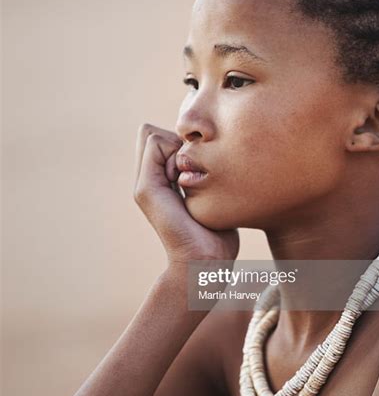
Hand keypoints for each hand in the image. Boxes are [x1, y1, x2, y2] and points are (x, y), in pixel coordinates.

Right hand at [133, 124, 239, 266]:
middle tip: (194, 170)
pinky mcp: (146, 188)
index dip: (182, 142)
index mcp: (161, 181)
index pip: (162, 137)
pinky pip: (154, 144)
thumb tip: (211, 152)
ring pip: (153, 134)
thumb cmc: (218, 234)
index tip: (200, 167)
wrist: (205, 263)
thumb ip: (204, 174)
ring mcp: (144, 184)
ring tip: (190, 176)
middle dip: (178, 141)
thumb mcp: (212, 195)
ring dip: (178, 147)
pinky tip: (186, 179)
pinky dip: (175, 152)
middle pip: (154, 132)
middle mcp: (148, 181)